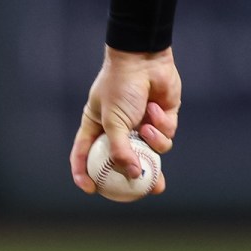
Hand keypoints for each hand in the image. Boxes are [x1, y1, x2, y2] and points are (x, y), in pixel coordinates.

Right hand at [70, 46, 178, 195]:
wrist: (144, 60)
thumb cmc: (120, 87)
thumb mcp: (113, 122)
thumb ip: (120, 152)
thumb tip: (133, 175)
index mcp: (97, 126)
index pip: (85, 155)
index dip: (85, 174)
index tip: (92, 190)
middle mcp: (119, 128)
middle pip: (126, 161)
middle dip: (140, 176)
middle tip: (148, 190)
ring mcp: (141, 124)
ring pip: (151, 150)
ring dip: (151, 142)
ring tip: (146, 128)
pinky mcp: (162, 119)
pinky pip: (165, 135)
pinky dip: (162, 126)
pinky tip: (156, 108)